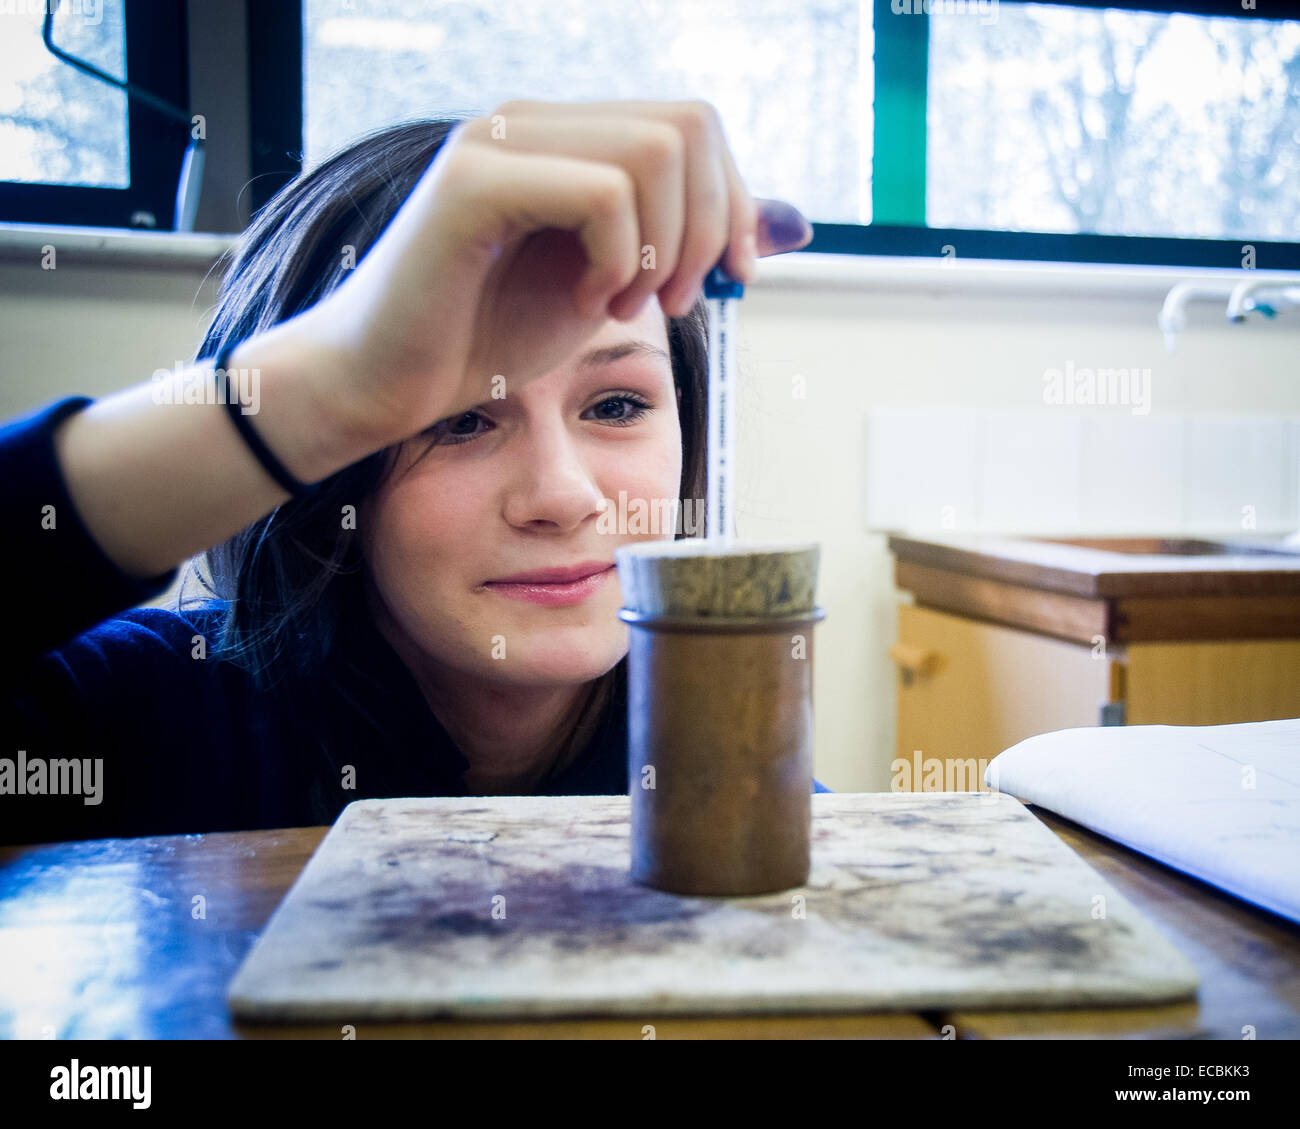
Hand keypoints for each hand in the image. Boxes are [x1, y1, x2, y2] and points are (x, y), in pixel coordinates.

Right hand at [298, 99, 812, 452]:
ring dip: (665, 249)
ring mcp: (501, 143)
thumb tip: (796, 224)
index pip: (695, 126)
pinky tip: (586, 302)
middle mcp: (535, 122)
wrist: (385, 386)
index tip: (729, 282)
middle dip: (712, 226)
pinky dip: (619, 261)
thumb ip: (694, 246)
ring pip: (656, 152)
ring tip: (622, 306)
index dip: (735, 204)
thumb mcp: (618, 289)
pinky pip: (602, 194)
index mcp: (568, 139)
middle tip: (676, 301)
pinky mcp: (474, 183)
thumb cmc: (484, 339)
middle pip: (690, 125)